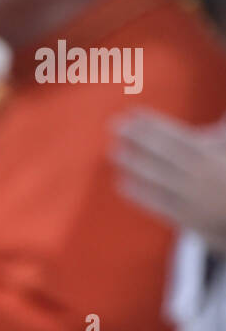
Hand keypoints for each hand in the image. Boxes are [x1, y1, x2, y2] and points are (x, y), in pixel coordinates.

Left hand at [112, 111, 225, 252]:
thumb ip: (219, 136)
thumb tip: (219, 118)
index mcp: (210, 156)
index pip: (177, 136)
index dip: (154, 124)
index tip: (134, 113)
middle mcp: (200, 175)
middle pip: (165, 153)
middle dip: (140, 138)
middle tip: (115, 125)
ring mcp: (191, 197)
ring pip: (159, 178)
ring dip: (135, 164)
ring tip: (114, 152)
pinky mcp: (185, 218)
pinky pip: (159, 204)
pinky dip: (140, 194)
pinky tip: (122, 183)